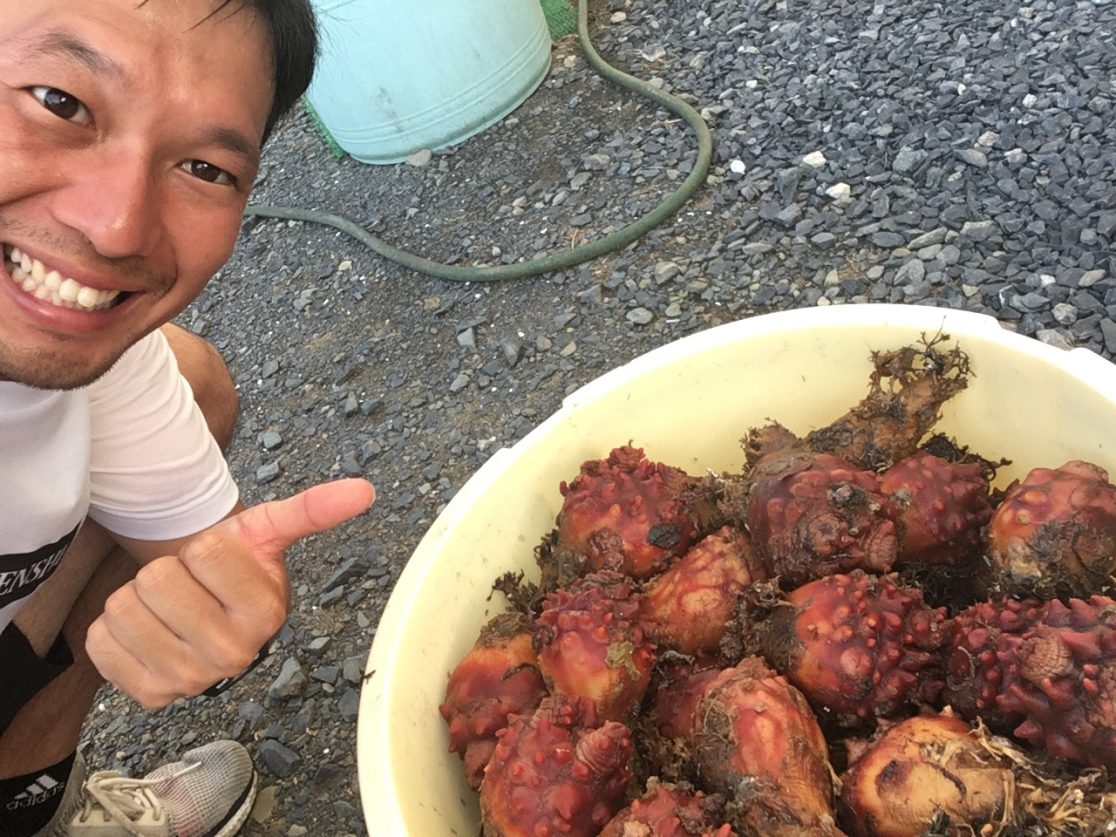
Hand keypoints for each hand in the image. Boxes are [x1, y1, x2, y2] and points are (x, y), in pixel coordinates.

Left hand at [86, 478, 374, 708]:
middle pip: (158, 579)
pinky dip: (113, 629)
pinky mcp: (146, 695)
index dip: (204, 549)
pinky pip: (99, 640)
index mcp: (265, 614)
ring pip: (123, 607)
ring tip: (168, 607)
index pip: (203, 552)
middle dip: (168, 572)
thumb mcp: (267, 532)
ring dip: (138, 598)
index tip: (218, 566)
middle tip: (190, 587)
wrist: (205, 612)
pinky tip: (146, 632)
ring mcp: (187, 681)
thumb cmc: (233, 569)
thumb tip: (363, 490)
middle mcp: (232, 657)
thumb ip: (311, 510)